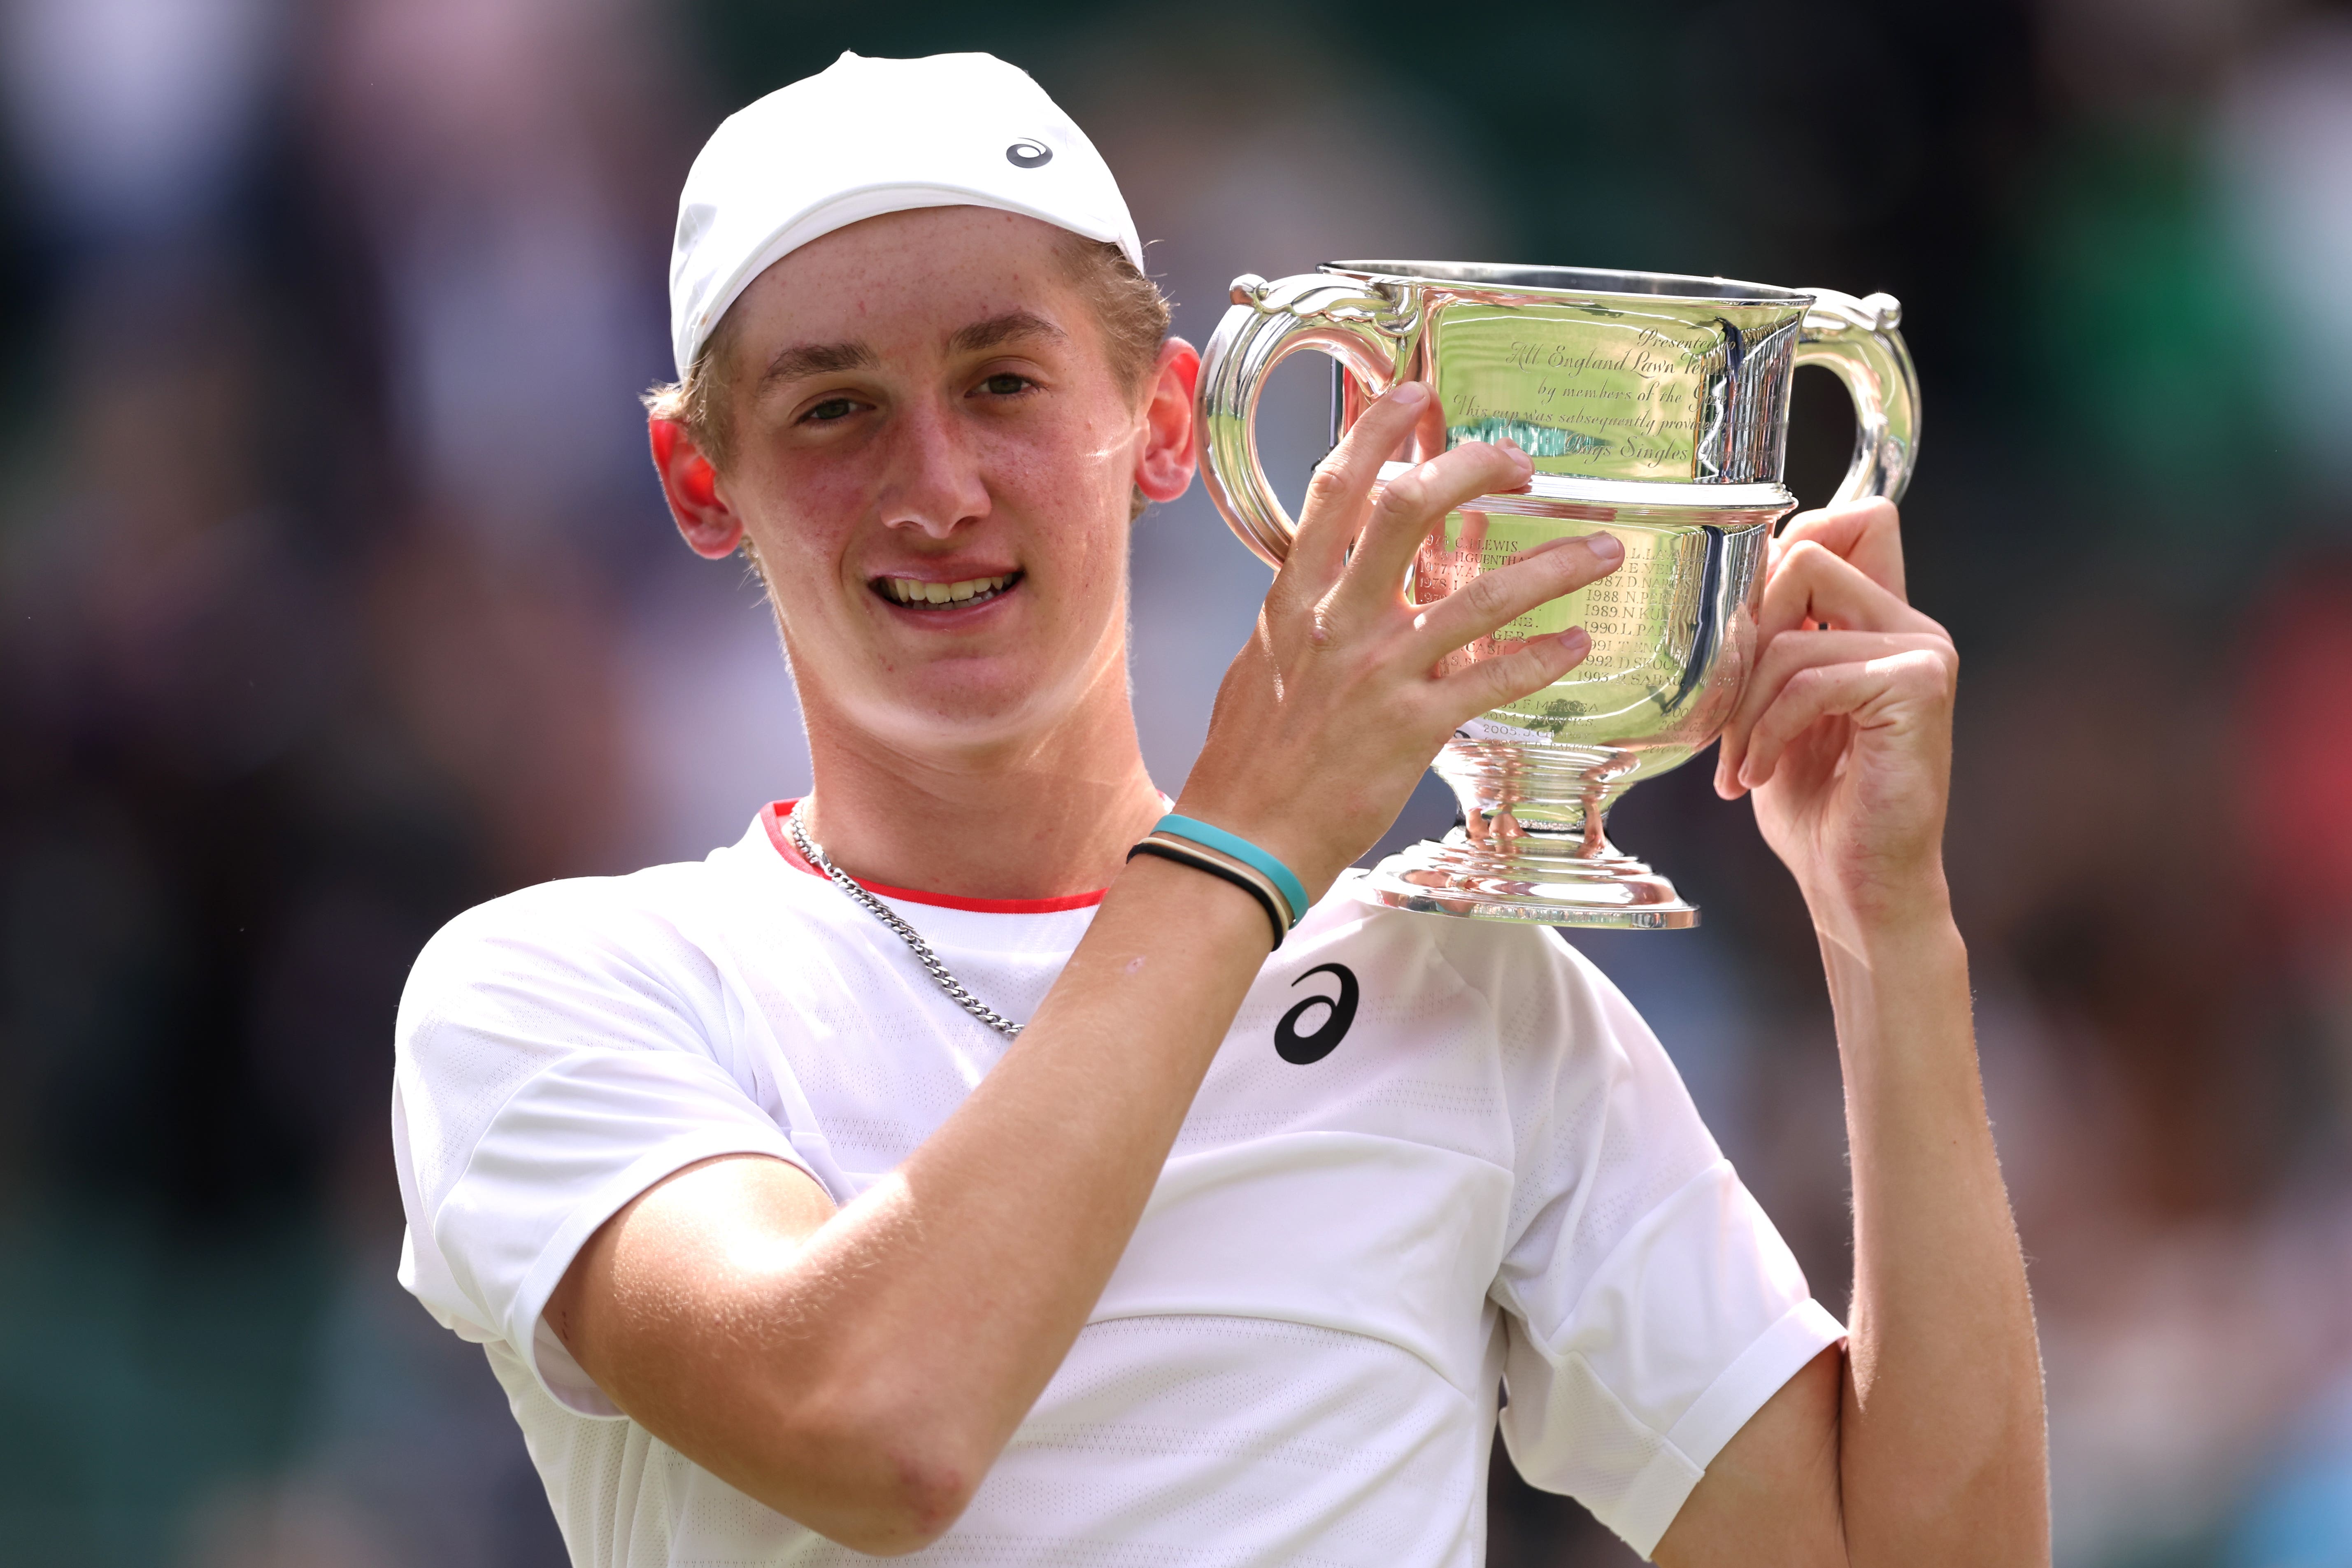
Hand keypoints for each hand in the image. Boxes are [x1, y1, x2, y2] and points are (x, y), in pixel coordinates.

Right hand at [1178, 383, 1625, 896]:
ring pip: (1480, 596)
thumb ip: (1300, 616)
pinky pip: (1496, 679)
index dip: (1376, 430)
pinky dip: (1543, 658)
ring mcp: (1379, 672)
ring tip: (1600, 551)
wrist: (1241, 837)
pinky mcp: (1414, 727)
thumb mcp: (1259, 663)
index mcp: (1294, 600)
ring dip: (1552, 566)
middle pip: (1409, 509)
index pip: (1334, 490)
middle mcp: (1338, 623)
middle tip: (1518, 463)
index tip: (1414, 394)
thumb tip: (1326, 582)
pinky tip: (1574, 644)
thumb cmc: (1247, 759)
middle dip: (1471, 469)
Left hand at [1713, 497, 1957, 937]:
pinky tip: (1761, 775)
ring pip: (1790, 632)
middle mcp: (1911, 623)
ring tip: (1741, 763)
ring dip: (1743, 705)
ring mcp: (1922, 651)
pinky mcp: (1916, 687)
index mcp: (1882, 618)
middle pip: (1807, 553)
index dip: (1783, 549)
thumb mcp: (1776, 704)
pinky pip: (1807, 680)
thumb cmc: (1815, 801)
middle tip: (1728, 708)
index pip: (1851, 519)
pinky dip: (1767, 731)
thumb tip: (1734, 576)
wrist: (1856, 881)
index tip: (1743, 627)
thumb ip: (1774, 639)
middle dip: (1744, 632)